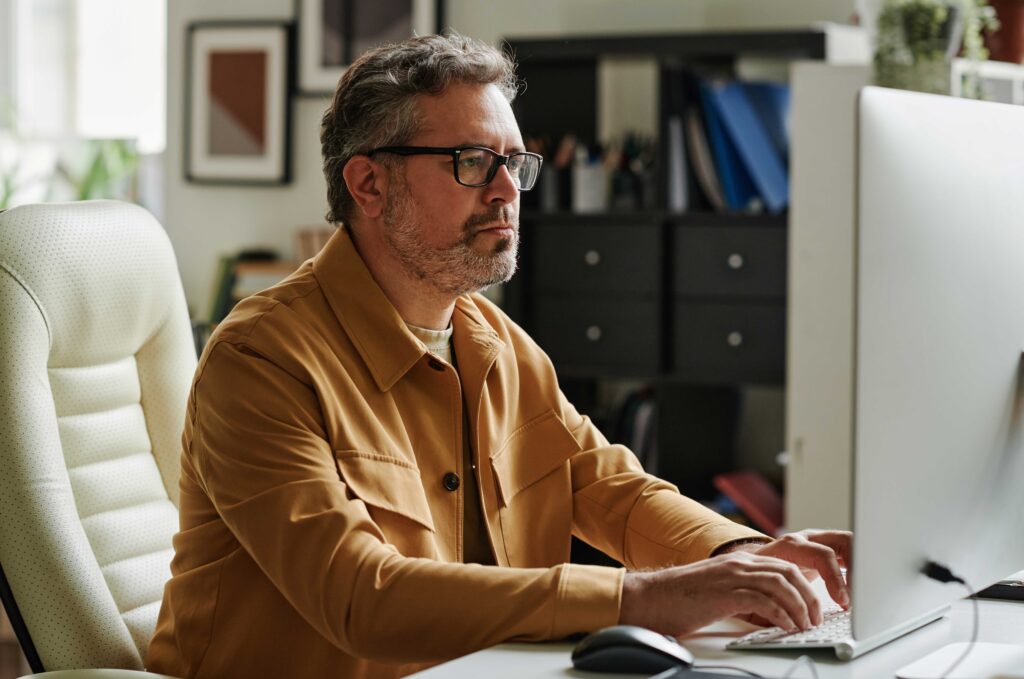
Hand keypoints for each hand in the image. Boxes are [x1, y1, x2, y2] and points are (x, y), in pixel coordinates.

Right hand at [619, 550, 824, 636]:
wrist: (650, 598)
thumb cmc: (680, 599)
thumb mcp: (718, 591)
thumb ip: (743, 594)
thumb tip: (771, 614)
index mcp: (738, 562)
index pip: (783, 566)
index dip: (804, 585)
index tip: (813, 606)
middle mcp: (738, 564)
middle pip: (788, 572)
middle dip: (809, 596)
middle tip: (815, 618)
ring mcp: (731, 576)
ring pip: (781, 584)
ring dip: (800, 607)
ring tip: (805, 625)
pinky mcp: (724, 594)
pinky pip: (764, 601)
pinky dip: (781, 615)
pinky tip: (786, 627)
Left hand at [749, 529, 851, 609]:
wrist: (750, 562)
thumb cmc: (757, 576)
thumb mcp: (763, 586)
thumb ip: (778, 599)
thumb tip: (790, 621)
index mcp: (791, 545)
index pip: (823, 555)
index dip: (836, 579)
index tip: (843, 601)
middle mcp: (807, 538)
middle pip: (844, 541)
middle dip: (858, 567)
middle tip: (859, 595)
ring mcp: (819, 540)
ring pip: (851, 543)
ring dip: (861, 567)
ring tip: (861, 592)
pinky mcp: (828, 547)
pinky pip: (850, 551)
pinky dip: (858, 568)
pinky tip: (859, 586)